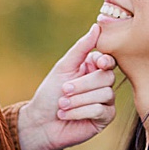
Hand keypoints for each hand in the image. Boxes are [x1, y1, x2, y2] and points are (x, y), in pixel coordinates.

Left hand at [18, 22, 118, 149]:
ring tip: (61, 104)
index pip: (109, 61)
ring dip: (79, 100)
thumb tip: (97, 26)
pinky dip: (80, 111)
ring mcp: (106, 102)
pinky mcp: (105, 118)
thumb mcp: (64, 67)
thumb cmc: (49, 94)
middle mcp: (102, 84)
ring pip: (105, 94)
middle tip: (64, 90)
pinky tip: (65, 115)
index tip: (96, 63)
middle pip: (107, 77)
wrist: (39, 123)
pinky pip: (101, 110)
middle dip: (83, 84)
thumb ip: (81, 48)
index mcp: (93, 69)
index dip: (105, 62)